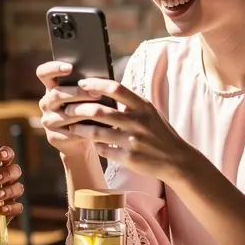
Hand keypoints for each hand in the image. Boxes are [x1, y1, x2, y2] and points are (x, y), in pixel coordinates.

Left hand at [0, 146, 24, 221]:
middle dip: (7, 173)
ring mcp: (9, 194)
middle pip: (15, 170)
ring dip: (9, 190)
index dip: (6, 153)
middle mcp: (5, 179)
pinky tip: (2, 210)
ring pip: (18, 188)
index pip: (6, 155)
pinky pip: (18, 207)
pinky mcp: (10, 209)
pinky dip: (12, 208)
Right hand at [36, 60, 97, 158]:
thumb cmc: (87, 110)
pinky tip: (97, 127)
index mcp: (51, 87)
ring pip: (65, 114)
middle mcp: (46, 103)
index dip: (53, 68)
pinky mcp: (53, 137)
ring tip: (101, 109)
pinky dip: (84, 129)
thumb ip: (86, 85)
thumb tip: (99, 78)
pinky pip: (69, 132)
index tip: (70, 67)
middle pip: (56, 94)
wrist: (82, 140)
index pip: (43, 73)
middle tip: (97, 93)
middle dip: (78, 92)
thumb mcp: (85, 96)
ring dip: (84, 111)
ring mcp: (48, 120)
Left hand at [64, 77, 196, 182]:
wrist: (177, 160)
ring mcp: (133, 141)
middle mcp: (137, 122)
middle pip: (99, 111)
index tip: (81, 83)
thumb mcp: (150, 113)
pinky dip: (94, 145)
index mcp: (143, 106)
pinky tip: (90, 142)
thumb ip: (131, 102)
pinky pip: (104, 150)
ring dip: (80, 128)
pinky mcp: (129, 158)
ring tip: (71, 125)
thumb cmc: (159, 133)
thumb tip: (106, 88)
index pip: (115, 88)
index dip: (95, 84)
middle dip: (79, 109)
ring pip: (97, 132)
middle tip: (67, 108)